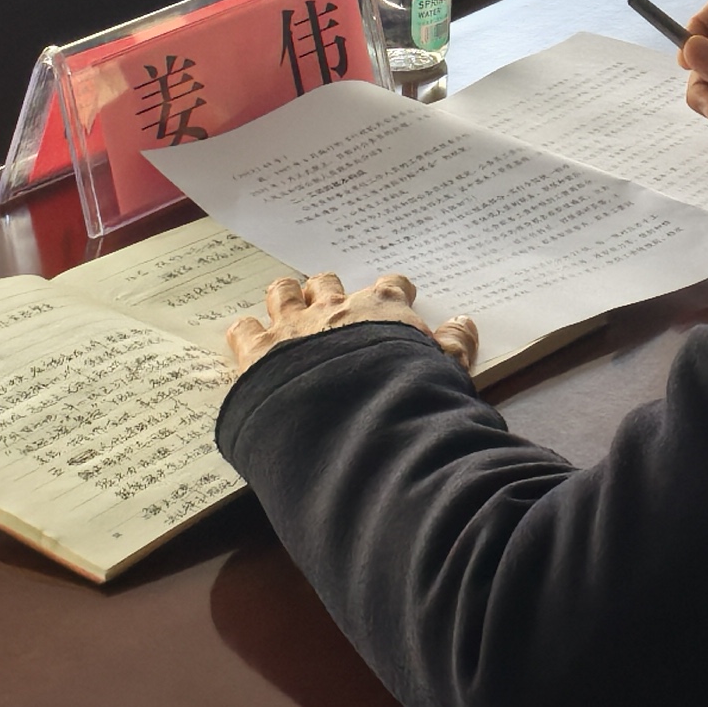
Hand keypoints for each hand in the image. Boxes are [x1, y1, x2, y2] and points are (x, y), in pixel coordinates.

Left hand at [218, 269, 480, 379]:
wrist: (357, 423)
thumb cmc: (406, 396)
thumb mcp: (447, 372)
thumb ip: (456, 345)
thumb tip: (463, 323)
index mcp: (382, 309)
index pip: (391, 286)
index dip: (394, 291)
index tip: (398, 296)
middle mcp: (336, 308)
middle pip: (327, 282)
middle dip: (328, 290)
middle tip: (330, 307)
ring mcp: (294, 328)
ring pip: (282, 293)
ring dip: (284, 299)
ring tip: (286, 308)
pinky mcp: (259, 353)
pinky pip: (244, 329)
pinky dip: (247, 332)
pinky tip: (250, 340)